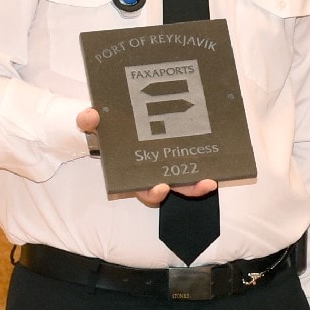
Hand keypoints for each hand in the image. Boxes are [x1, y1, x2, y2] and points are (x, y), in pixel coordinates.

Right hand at [77, 107, 215, 205]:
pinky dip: (206, 161)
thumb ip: (90, 121)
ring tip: (212, 181)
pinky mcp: (180, 152)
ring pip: (187, 180)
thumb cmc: (107, 128)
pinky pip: (195, 162)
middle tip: (204, 185)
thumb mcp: (95, 124)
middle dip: (189, 189)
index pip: (145, 190)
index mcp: (133, 173)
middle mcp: (154, 172)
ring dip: (200, 182)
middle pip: (175, 188)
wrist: (115, 120)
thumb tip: (91, 115)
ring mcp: (168, 164)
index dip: (154, 193)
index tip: (162, 189)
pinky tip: (219, 156)